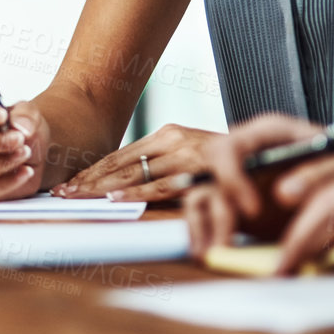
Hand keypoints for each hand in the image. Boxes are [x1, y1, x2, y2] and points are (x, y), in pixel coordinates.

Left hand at [53, 122, 215, 202]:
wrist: (271, 156)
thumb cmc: (226, 164)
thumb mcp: (190, 157)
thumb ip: (163, 165)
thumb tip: (125, 182)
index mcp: (167, 135)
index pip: (120, 156)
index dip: (92, 170)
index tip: (68, 182)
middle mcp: (173, 141)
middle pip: (120, 164)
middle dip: (89, 179)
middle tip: (62, 192)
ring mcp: (186, 155)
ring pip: (134, 174)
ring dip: (102, 187)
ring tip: (76, 196)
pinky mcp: (201, 171)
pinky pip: (163, 186)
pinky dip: (137, 193)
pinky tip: (114, 198)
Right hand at [182, 112, 326, 253]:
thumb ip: (321, 174)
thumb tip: (285, 193)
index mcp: (269, 134)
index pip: (229, 147)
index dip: (232, 178)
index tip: (252, 210)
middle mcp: (247, 154)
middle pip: (209, 173)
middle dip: (216, 210)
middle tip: (226, 244)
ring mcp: (240, 180)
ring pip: (203, 196)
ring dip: (203, 227)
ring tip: (212, 254)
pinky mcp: (237, 205)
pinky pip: (205, 215)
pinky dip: (203, 233)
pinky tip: (208, 252)